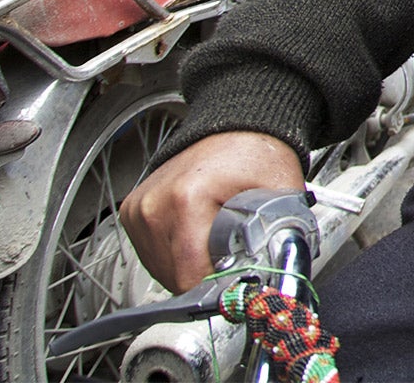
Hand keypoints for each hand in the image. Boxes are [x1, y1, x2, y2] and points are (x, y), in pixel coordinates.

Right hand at [120, 131, 305, 292]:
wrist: (234, 127)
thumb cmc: (256, 153)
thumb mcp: (279, 194)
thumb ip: (281, 239)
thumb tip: (277, 281)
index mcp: (185, 200)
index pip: (190, 277)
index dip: (220, 285)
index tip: (238, 278)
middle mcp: (153, 206)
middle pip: (174, 278)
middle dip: (207, 275)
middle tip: (232, 252)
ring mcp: (138, 210)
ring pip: (161, 271)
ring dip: (189, 266)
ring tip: (214, 238)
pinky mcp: (132, 214)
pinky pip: (152, 255)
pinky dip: (176, 254)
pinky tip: (197, 234)